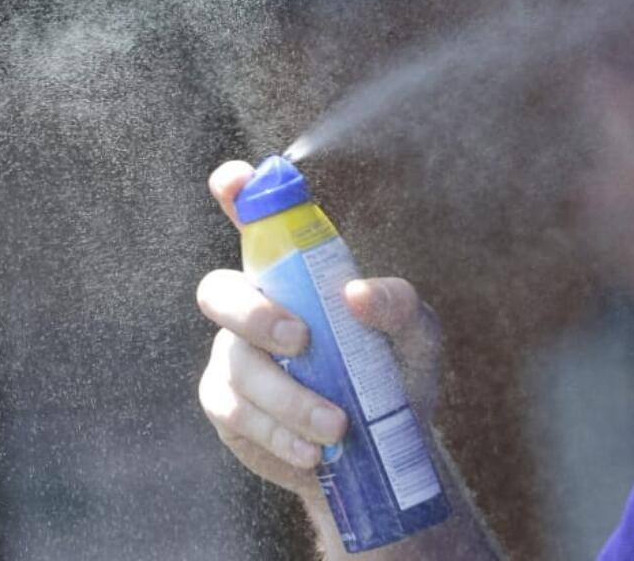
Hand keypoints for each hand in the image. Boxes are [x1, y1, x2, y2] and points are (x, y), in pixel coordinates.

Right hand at [196, 160, 442, 500]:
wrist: (383, 454)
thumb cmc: (395, 375)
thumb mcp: (415, 337)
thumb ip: (397, 306)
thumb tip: (355, 294)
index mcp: (297, 272)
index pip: (256, 220)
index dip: (238, 193)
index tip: (234, 179)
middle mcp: (255, 306)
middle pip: (219, 291)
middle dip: (253, 314)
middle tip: (302, 340)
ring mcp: (234, 356)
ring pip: (235, 365)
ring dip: (286, 396)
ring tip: (337, 425)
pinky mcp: (228, 406)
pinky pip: (235, 413)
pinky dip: (276, 432)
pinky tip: (312, 450)